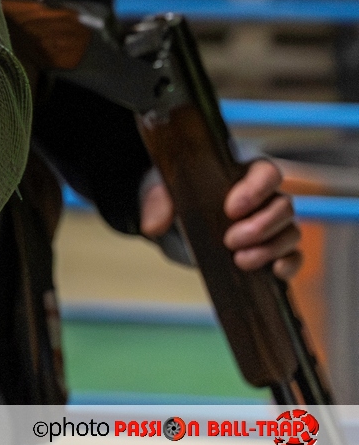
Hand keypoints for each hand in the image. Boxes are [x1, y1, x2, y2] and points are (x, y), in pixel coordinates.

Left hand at [140, 159, 301, 279]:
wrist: (179, 224)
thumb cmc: (178, 199)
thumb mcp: (162, 195)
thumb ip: (157, 204)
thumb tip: (151, 227)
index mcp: (241, 174)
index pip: (265, 172)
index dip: (255, 189)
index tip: (230, 209)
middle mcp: (264, 198)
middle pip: (283, 205)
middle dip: (261, 225)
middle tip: (230, 241)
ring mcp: (272, 225)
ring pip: (291, 231)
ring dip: (270, 248)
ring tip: (241, 260)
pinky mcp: (273, 250)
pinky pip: (294, 255)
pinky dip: (289, 264)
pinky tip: (275, 272)